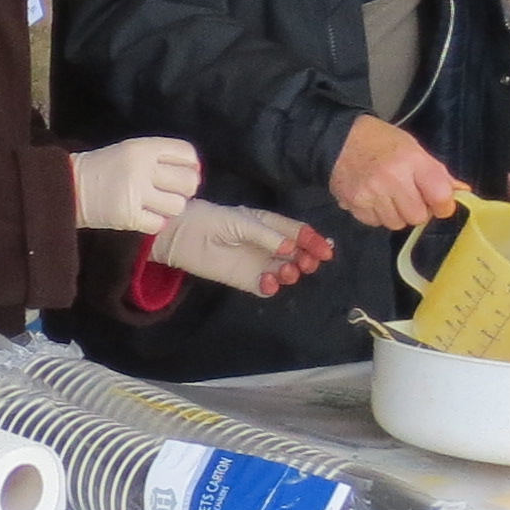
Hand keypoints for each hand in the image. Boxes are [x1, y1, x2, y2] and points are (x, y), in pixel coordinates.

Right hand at [67, 137, 200, 233]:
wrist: (67, 186)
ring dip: (169, 208)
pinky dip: (154, 222)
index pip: (186, 153)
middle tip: (170, 192)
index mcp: (143, 147)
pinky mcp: (128, 216)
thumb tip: (195, 169)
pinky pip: (159, 223)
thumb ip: (158, 156)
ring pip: (177, 206)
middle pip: (188, 182)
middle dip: (184, 189)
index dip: (190, 165)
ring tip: (155, 205)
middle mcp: (141, 168)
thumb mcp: (128, 150)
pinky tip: (144, 215)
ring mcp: (135, 193)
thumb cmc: (102, 168)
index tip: (182, 172)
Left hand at [152, 201, 332, 297]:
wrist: (183, 237)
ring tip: (286, 271)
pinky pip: (267, 287)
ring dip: (292, 273)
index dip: (313, 242)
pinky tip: (268, 281)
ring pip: (286, 271)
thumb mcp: (241, 222)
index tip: (326, 252)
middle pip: (297, 254)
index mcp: (270, 226)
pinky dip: (272, 287)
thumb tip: (291, 248)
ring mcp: (260, 263)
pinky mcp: (247, 280)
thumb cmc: (212, 221)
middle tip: (307, 264)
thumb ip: (266, 235)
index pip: (298, 233)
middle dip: (307, 259)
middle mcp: (269, 245)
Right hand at [330, 115, 462, 230]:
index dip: (443, 204)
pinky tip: (373, 198)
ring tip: (388, 196)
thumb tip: (462, 191)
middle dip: (416, 209)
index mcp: (412, 161)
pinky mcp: (354, 205)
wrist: (339, 139)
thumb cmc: (381, 141)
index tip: (439, 202)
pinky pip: (375, 223)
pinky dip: (377, 215)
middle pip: (417, 216)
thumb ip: (437, 173)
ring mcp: (371, 194)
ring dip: (396, 214)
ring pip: (396, 224)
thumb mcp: (414, 149)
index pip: (440, 196)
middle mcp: (392, 179)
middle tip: (408, 195)